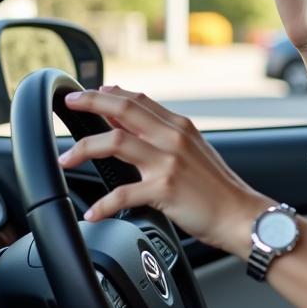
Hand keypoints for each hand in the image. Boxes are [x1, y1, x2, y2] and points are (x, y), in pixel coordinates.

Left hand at [59, 85, 268, 257]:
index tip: (89, 93)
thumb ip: (167, 137)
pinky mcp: (164, 189)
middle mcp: (174, 139)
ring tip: (66, 159)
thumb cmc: (218, 188)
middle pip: (124, 110)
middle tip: (70, 104)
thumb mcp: (195, 152)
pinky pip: (122, 194)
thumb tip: (134, 128)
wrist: (240, 214)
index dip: (110, 93)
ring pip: (116, 142)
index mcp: (181, 127)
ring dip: (84, 148)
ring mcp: (169, 162)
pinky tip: (93, 213)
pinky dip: (103, 205)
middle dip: (91, 103)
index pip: (140, 101)